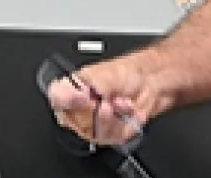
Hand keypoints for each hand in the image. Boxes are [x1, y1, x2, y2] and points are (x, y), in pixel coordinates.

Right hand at [45, 58, 162, 146]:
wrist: (153, 82)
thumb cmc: (129, 72)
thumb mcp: (106, 74)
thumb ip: (88, 86)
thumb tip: (76, 97)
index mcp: (72, 88)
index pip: (57, 98)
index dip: (69, 100)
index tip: (86, 98)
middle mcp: (80, 107)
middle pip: (76, 121)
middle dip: (99, 112)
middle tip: (109, 102)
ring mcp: (94, 122)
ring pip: (95, 133)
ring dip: (115, 118)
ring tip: (124, 104)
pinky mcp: (110, 133)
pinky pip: (113, 138)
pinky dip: (126, 125)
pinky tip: (131, 112)